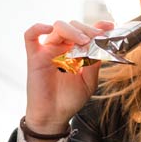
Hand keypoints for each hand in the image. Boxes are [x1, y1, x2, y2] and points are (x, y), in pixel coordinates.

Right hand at [23, 19, 114, 134]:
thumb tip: (99, 45)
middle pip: (73, 25)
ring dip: (72, 30)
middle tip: (95, 38)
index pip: (86, 32)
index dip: (98, 26)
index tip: (110, 26)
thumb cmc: (70, 99)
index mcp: (76, 51)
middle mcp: (62, 48)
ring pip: (57, 27)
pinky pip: (30, 36)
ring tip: (82, 41)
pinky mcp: (34, 56)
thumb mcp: (89, 81)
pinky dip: (38, 28)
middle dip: (86, 29)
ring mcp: (48, 50)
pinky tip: (48, 29)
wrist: (54, 116)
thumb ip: (94, 63)